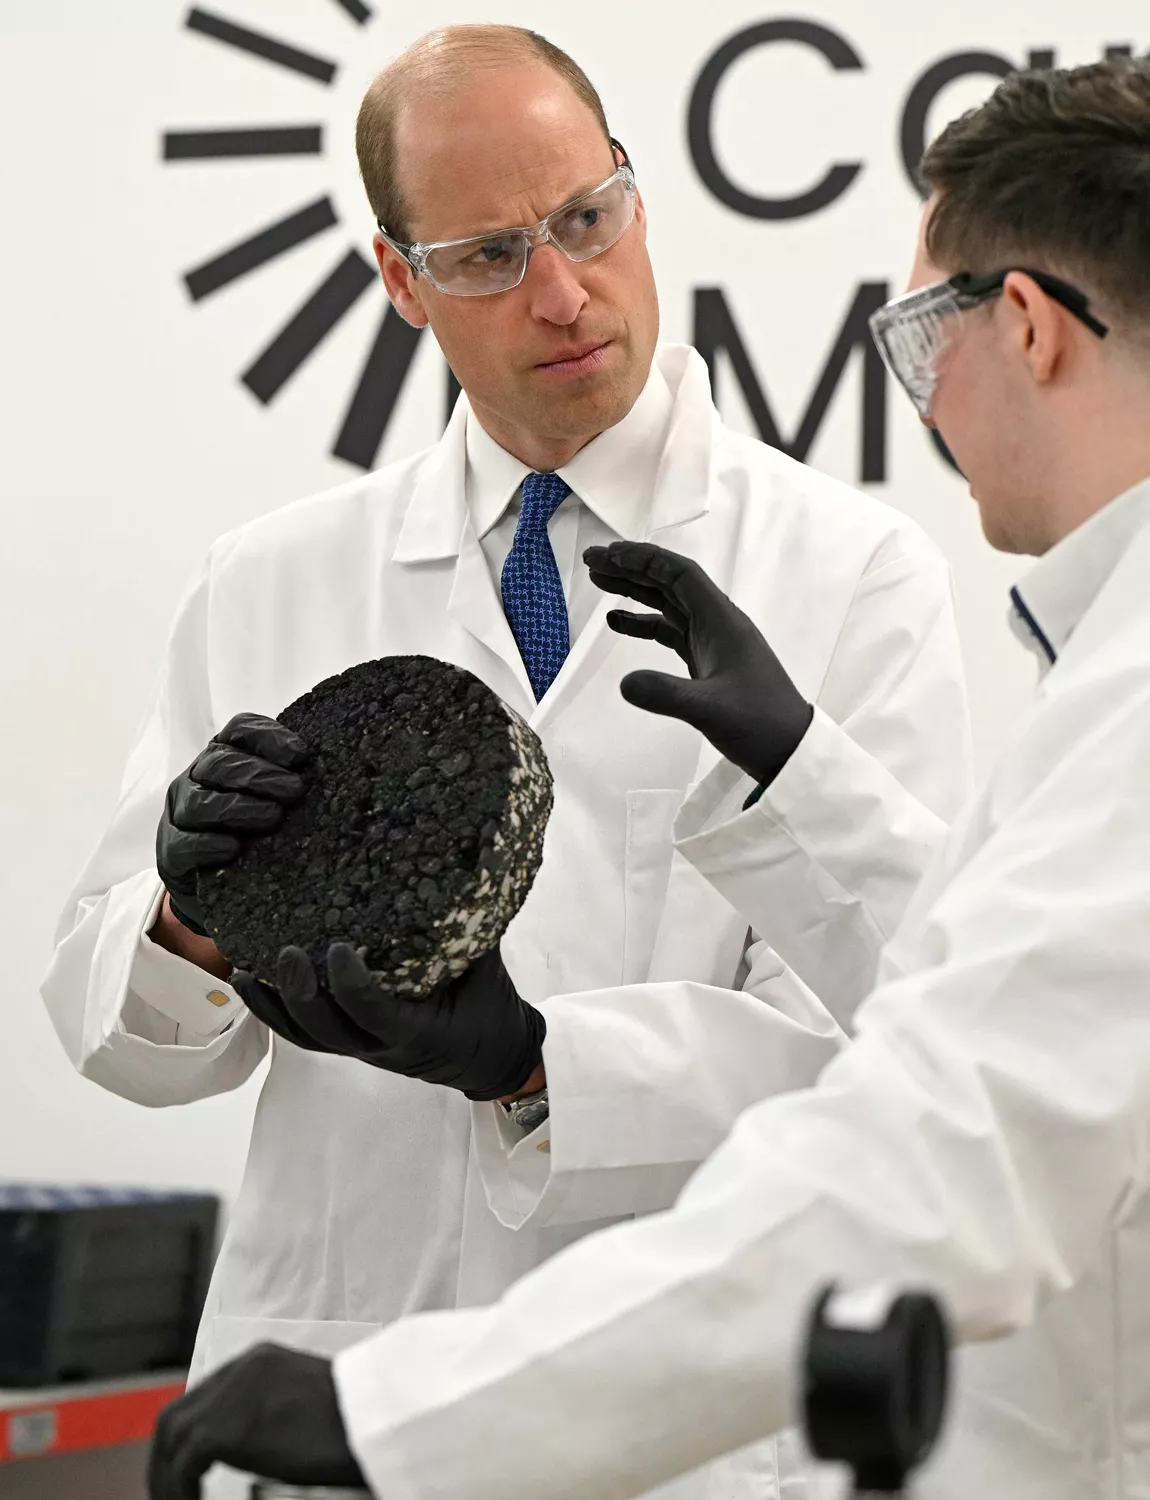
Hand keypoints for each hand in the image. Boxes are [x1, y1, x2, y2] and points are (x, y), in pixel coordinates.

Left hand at [148, 1344, 363, 1499]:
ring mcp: (232, 1396)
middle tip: (170, 1494)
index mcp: (257, 1361)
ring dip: (168, 1480)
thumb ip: (269, 1409)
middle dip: (163, 1461)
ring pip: (171, 1439)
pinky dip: (181, 1489)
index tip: (184, 1473)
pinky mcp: (228, 1429)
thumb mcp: (303, 1402)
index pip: (200, 1398)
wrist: (372, 1424)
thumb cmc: (352, 1423)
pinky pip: (184, 1464)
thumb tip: (244, 1442)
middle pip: (175, 1416)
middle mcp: (239, 1369)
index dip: (184, 1439)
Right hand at [156, 713, 309, 934]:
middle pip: (221, 763)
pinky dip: (209, 844)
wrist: (211, 879)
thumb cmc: (250, 828)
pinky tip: (234, 847)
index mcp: (224, 754)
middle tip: (296, 790)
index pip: (240, 730)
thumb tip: (333, 771)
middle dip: (261, 775)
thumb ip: (288, 779)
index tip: (301, 755)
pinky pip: (184, 842)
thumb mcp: (270, 797)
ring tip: (273, 817)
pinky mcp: (170, 848)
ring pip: (202, 801)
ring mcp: (181, 811)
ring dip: (240, 807)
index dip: (269, 738)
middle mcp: (197, 776)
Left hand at [232, 943, 545, 1100]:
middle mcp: (379, 1046)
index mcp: (416, 1030)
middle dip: (301, 994)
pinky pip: (301, 1034)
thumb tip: (463, 859)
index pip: (373, 1014)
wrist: (491, 1053)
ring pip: (305, 1036)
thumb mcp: (484, 964)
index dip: (351, 987)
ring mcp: (359, 1047)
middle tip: (288, 953)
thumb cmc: (488, 1003)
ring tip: (247, 966)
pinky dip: (271, 1010)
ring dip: (275, 1004)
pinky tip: (248, 978)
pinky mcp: (346, 1040)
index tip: (340, 948)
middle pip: (326, 1031)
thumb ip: (468, 924)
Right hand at [585, 541, 813, 789]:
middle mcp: (717, 623)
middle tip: (592, 561)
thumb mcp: (711, 709)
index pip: (680, 574)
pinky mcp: (707, 662)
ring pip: (668, 605)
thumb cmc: (759, 722)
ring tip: (598, 583)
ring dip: (635, 592)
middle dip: (632, 569)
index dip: (644, 559)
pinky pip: (670, 632)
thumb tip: (623, 683)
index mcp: (722, 620)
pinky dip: (644, 625)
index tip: (609, 554)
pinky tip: (619, 624)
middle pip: (670, 583)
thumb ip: (666, 695)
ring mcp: (712, 642)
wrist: (790, 749)